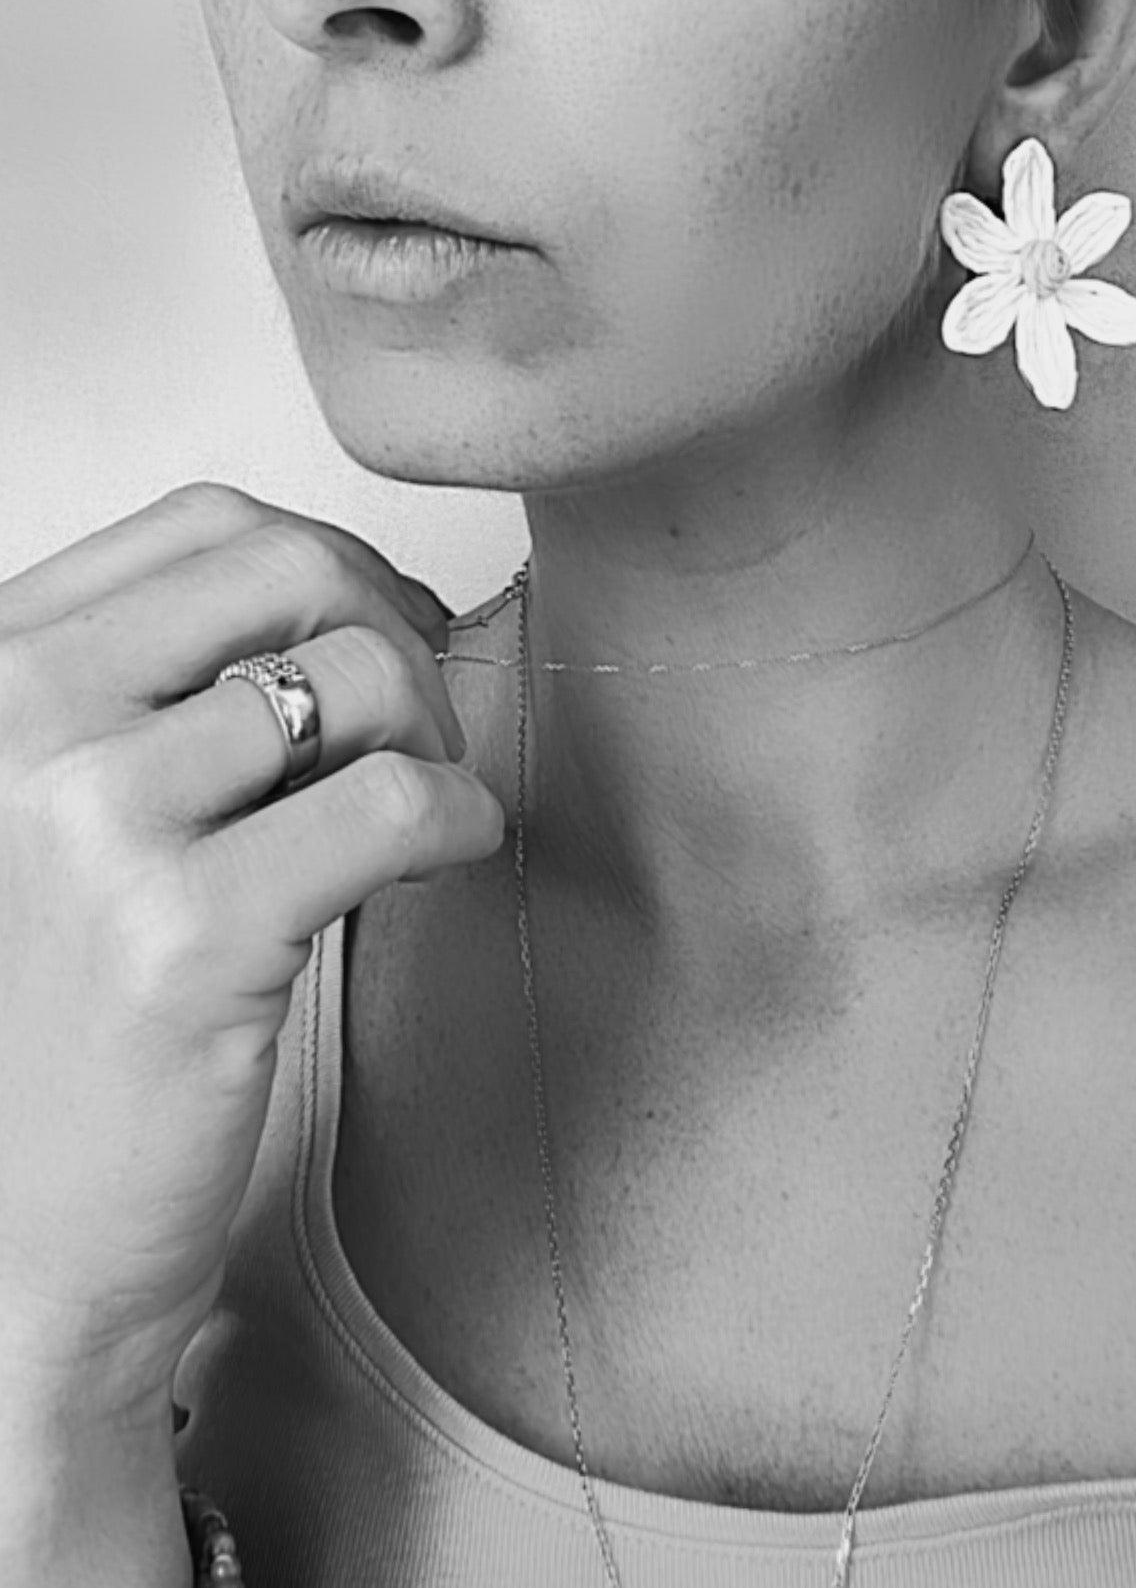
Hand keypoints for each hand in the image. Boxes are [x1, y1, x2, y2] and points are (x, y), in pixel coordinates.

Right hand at [0, 482, 503, 1416]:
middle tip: (419, 716)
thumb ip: (157, 692)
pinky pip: (396, 802)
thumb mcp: (63, 809)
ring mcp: (94, 821)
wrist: (16, 1239)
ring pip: (356, 676)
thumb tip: (353, 597)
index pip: (200, 525)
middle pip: (286, 567)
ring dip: (431, 730)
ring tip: (414, 813)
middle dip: (389, 622)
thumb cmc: (57, 1022)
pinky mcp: (186, 934)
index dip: (329, 559)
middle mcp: (17, 721)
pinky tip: (446, 857)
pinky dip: (461, 817)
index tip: (382, 624)